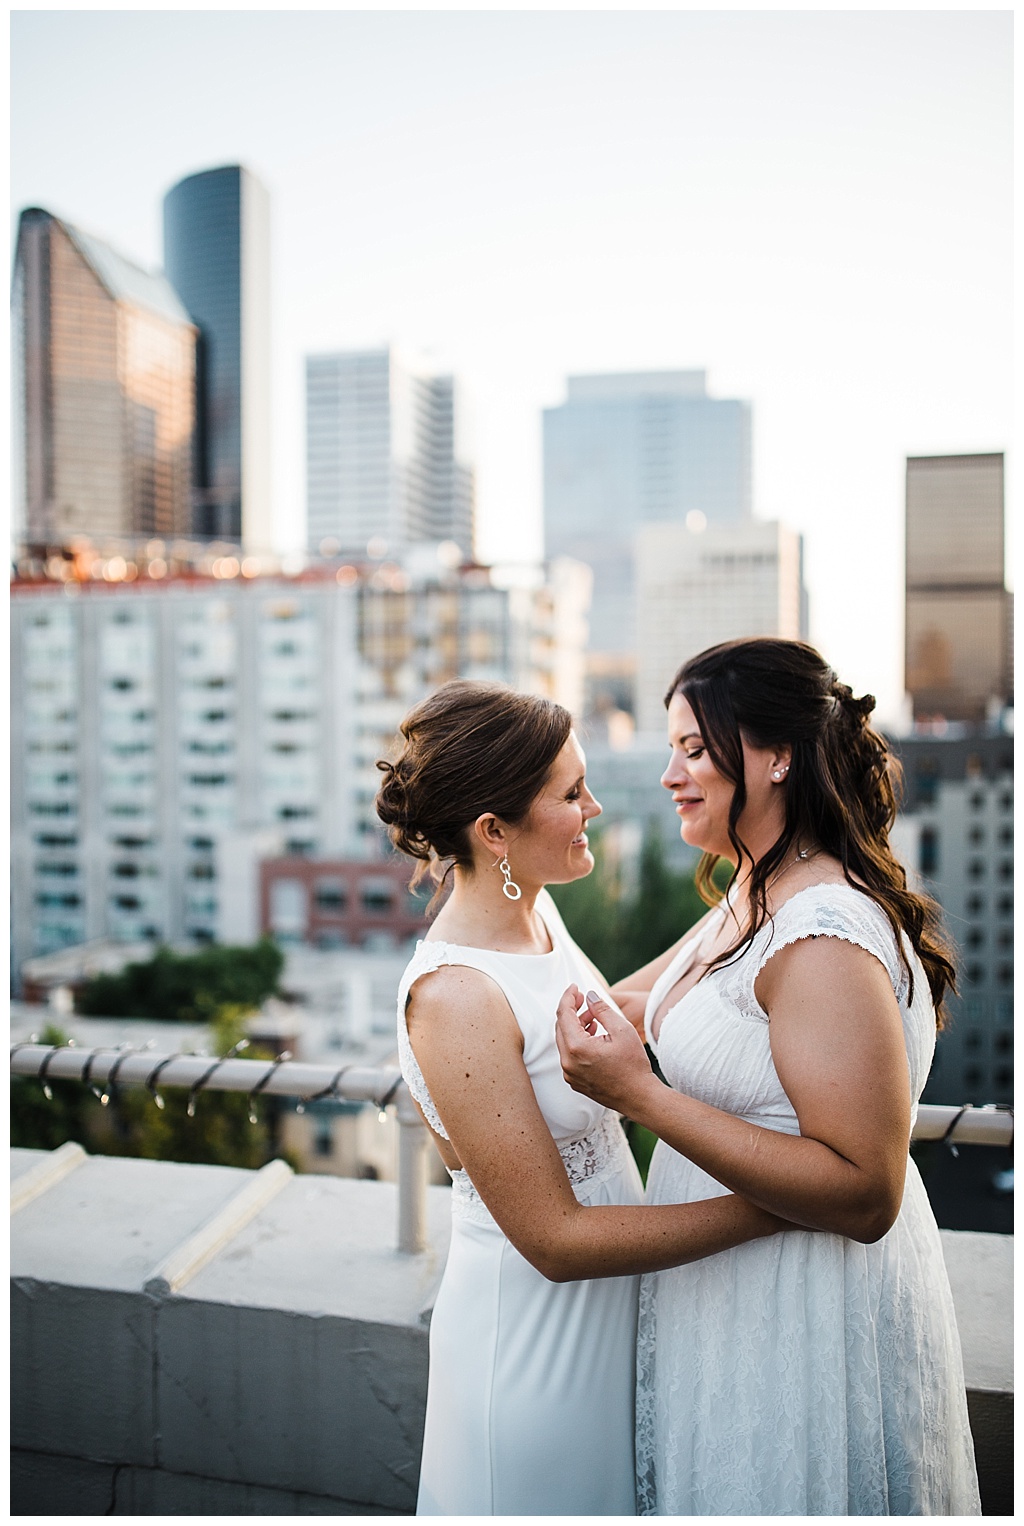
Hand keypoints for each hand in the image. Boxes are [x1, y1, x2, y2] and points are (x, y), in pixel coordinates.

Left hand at [556, 985, 655, 1114]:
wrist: (640, 1098)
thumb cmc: (634, 1065)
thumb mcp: (621, 1030)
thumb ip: (602, 1009)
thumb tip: (589, 995)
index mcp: (577, 1048)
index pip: (564, 1014)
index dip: (568, 997)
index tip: (575, 987)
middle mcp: (568, 1062)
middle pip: (561, 1027)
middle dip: (571, 1011)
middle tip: (584, 1000)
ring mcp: (569, 1074)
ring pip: (564, 1042)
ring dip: (575, 1026)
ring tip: (592, 1018)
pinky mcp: (575, 1081)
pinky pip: (569, 1056)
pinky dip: (577, 1042)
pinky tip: (593, 1036)